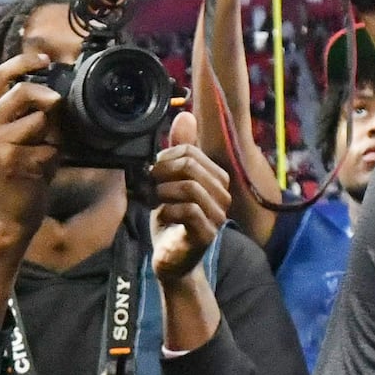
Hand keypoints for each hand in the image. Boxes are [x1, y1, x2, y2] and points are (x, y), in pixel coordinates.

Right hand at [0, 47, 63, 239]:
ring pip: (39, 118)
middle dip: (50, 101)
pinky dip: (53, 159)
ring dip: (53, 136)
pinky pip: (47, 146)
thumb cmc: (12, 181)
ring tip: (45, 155)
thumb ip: (22, 116)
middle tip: (59, 118)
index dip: (23, 62)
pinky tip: (42, 174)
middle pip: (23, 91)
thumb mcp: (9, 142)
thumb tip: (53, 92)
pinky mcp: (9, 158)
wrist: (3, 221)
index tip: (44, 59)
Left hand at [148, 112, 228, 288]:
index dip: (166, 159)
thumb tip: (185, 115)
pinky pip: (189, 210)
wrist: (170, 259)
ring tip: (155, 201)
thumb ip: (179, 151)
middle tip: (150, 187)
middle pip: (191, 167)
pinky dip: (168, 210)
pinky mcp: (207, 234)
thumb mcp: (171, 180)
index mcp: (217, 179)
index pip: (191, 152)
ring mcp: (218, 215)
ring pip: (190, 187)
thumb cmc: (172, 220)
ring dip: (163, 192)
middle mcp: (223, 195)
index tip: (153, 173)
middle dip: (163, 174)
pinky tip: (163, 216)